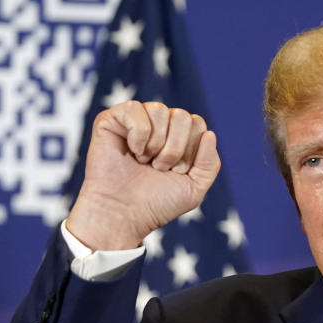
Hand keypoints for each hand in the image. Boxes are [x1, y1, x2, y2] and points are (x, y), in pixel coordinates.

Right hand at [66, 101, 220, 249]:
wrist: (124, 214)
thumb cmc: (157, 203)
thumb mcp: (195, 187)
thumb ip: (210, 163)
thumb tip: (209, 133)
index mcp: (179, 137)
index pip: (198, 125)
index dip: (191, 151)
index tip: (177, 172)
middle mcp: (159, 125)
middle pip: (182, 116)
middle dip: (175, 149)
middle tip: (159, 168)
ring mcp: (136, 120)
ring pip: (160, 110)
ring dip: (156, 144)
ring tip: (144, 162)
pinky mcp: (112, 119)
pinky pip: (135, 109)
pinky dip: (138, 136)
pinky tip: (131, 152)